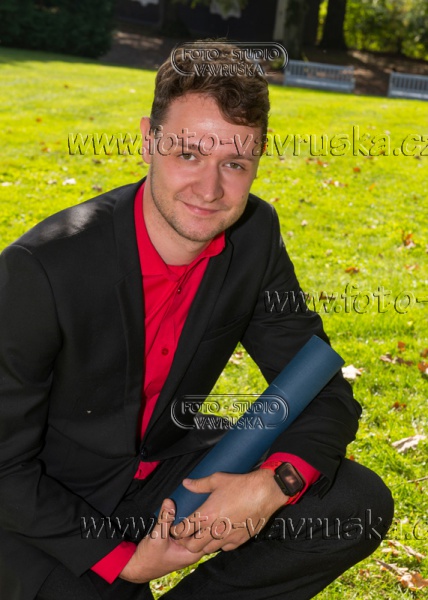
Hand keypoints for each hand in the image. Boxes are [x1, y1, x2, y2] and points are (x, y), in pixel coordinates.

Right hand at [119, 498, 206, 583]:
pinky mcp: (179, 542)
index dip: (209, 523)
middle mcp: (191, 551)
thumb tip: (169, 501)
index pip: (208, 537)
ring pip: (194, 530)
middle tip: (200, 502)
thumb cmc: (149, 557)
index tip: (207, 508)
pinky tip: (182, 510)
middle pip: (202, 532)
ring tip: (192, 503)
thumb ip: (165, 519)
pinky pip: (186, 530)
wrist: (137, 567)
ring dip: (192, 519)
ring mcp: (185, 547)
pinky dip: (184, 521)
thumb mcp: (157, 536)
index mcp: (192, 554)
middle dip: (201, 518)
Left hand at [171, 469, 285, 554]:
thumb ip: (199, 484)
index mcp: (207, 514)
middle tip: (187, 536)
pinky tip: (219, 536)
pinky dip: (218, 545)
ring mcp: (227, 537)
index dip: (177, 531)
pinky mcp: (239, 540)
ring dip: (202, 545)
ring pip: (207, 550)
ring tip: (202, 537)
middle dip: (187, 542)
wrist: (264, 493)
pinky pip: (224, 549)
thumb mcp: (217, 480)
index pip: (184, 530)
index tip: (176, 529)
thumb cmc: (240, 485)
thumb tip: (186, 483)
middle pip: (193, 546)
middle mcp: (215, 529)